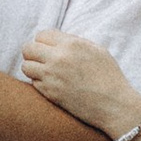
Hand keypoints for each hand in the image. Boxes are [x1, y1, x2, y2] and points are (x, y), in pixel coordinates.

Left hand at [20, 28, 140, 140]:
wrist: (114, 105)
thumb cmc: (109, 77)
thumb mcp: (97, 50)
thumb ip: (75, 42)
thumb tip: (57, 40)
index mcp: (71, 44)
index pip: (41, 35)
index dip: (44, 42)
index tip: (49, 49)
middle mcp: (58, 58)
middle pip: (28, 48)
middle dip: (33, 53)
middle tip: (42, 60)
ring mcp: (52, 77)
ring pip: (26, 66)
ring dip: (33, 68)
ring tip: (45, 73)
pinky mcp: (49, 93)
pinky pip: (33, 83)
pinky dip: (39, 83)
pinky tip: (53, 85)